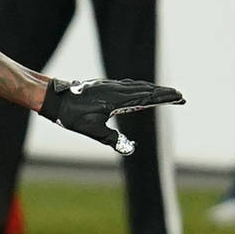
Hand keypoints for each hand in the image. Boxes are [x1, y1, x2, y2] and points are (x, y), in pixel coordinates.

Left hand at [38, 78, 184, 154]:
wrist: (54, 98)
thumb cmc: (72, 115)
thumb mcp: (92, 130)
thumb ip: (112, 139)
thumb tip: (129, 149)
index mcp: (117, 99)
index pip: (146, 98)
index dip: (164, 98)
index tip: (179, 98)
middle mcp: (116, 89)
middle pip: (145, 90)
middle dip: (163, 93)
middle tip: (180, 96)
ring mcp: (109, 85)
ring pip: (137, 85)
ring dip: (152, 89)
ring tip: (165, 93)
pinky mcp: (103, 85)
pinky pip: (127, 84)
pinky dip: (139, 86)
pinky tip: (140, 88)